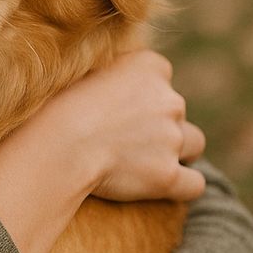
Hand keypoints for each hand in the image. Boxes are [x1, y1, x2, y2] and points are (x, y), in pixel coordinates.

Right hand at [0, 49, 204, 252]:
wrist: (58, 143)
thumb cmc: (58, 104)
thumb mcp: (82, 68)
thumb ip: (110, 69)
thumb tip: (110, 73)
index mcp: (150, 66)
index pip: (160, 74)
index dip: (142, 91)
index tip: (120, 104)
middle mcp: (170, 99)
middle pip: (176, 110)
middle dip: (158, 122)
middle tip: (123, 135)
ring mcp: (172, 138)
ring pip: (194, 143)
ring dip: (176, 149)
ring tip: (146, 159)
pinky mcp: (168, 176)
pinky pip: (194, 183)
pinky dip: (181, 184)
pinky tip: (161, 185)